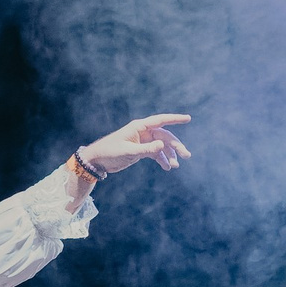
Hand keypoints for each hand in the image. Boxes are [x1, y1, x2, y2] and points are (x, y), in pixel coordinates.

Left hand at [76, 113, 191, 175]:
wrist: (97, 160)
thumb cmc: (110, 152)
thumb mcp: (128, 151)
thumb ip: (146, 149)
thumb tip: (163, 146)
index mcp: (139, 127)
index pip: (161, 120)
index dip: (175, 119)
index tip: (188, 119)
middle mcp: (143, 132)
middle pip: (165, 136)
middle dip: (176, 146)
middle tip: (186, 155)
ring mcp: (143, 141)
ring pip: (162, 146)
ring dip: (169, 155)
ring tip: (174, 166)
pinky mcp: (141, 150)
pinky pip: (156, 153)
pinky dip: (162, 160)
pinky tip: (167, 167)